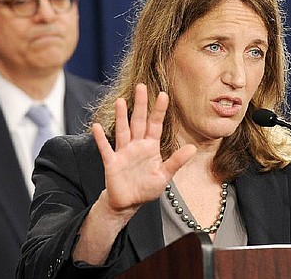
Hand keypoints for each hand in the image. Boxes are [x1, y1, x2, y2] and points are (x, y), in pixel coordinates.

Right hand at [92, 83, 195, 214]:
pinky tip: (97, 127)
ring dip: (121, 116)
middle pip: (138, 121)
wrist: (128, 203)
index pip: (156, 125)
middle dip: (140, 105)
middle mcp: (136, 146)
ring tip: (121, 101)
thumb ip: (176, 162)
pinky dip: (101, 138)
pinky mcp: (112, 162)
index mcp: (150, 147)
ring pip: (123, 130)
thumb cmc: (146, 188)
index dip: (159, 110)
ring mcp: (123, 152)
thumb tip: (193, 148)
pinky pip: (106, 148)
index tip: (164, 95)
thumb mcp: (164, 176)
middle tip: (141, 86)